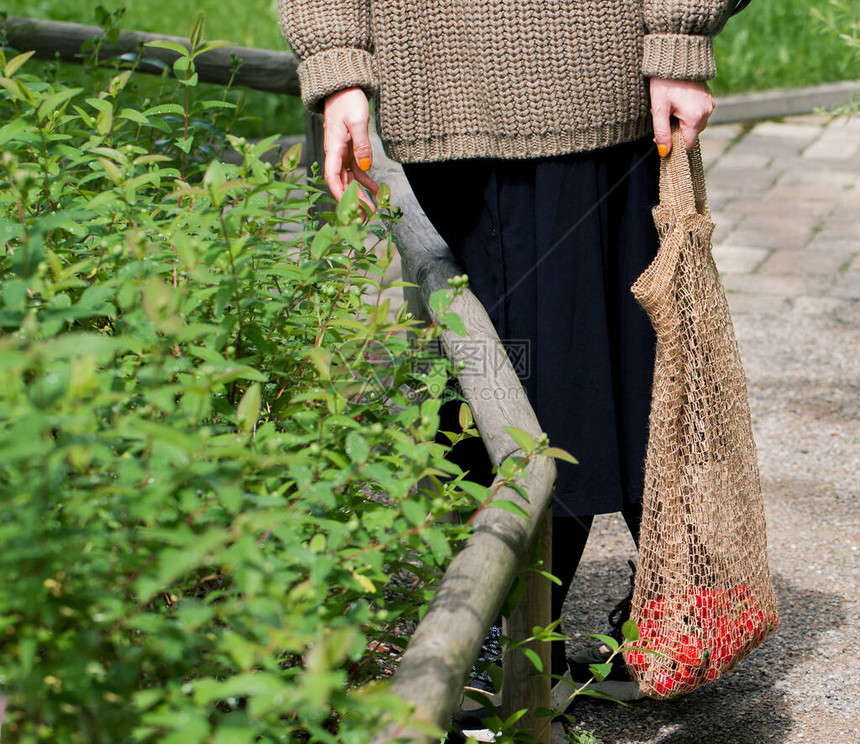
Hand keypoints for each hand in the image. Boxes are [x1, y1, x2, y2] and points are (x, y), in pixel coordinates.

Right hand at [322, 87, 378, 218]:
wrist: (344, 86)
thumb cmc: (348, 99)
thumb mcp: (358, 119)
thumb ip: (362, 143)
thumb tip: (366, 166)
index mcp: (333, 147)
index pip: (332, 176)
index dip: (339, 193)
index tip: (348, 208)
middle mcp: (335, 153)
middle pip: (342, 183)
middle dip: (352, 201)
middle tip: (364, 217)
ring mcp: (342, 153)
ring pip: (349, 180)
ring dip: (359, 195)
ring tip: (371, 210)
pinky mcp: (350, 150)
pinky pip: (357, 170)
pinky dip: (365, 181)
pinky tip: (376, 190)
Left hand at [649, 78, 715, 155]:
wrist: (676, 58)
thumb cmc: (665, 83)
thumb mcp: (659, 109)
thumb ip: (662, 132)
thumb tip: (665, 152)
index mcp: (695, 117)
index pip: (686, 144)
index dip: (673, 145)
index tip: (661, 137)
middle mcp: (707, 112)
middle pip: (691, 135)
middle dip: (677, 132)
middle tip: (664, 118)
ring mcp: (710, 104)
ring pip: (695, 125)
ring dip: (682, 123)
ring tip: (672, 108)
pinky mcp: (710, 99)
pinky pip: (699, 115)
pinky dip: (688, 115)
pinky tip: (679, 104)